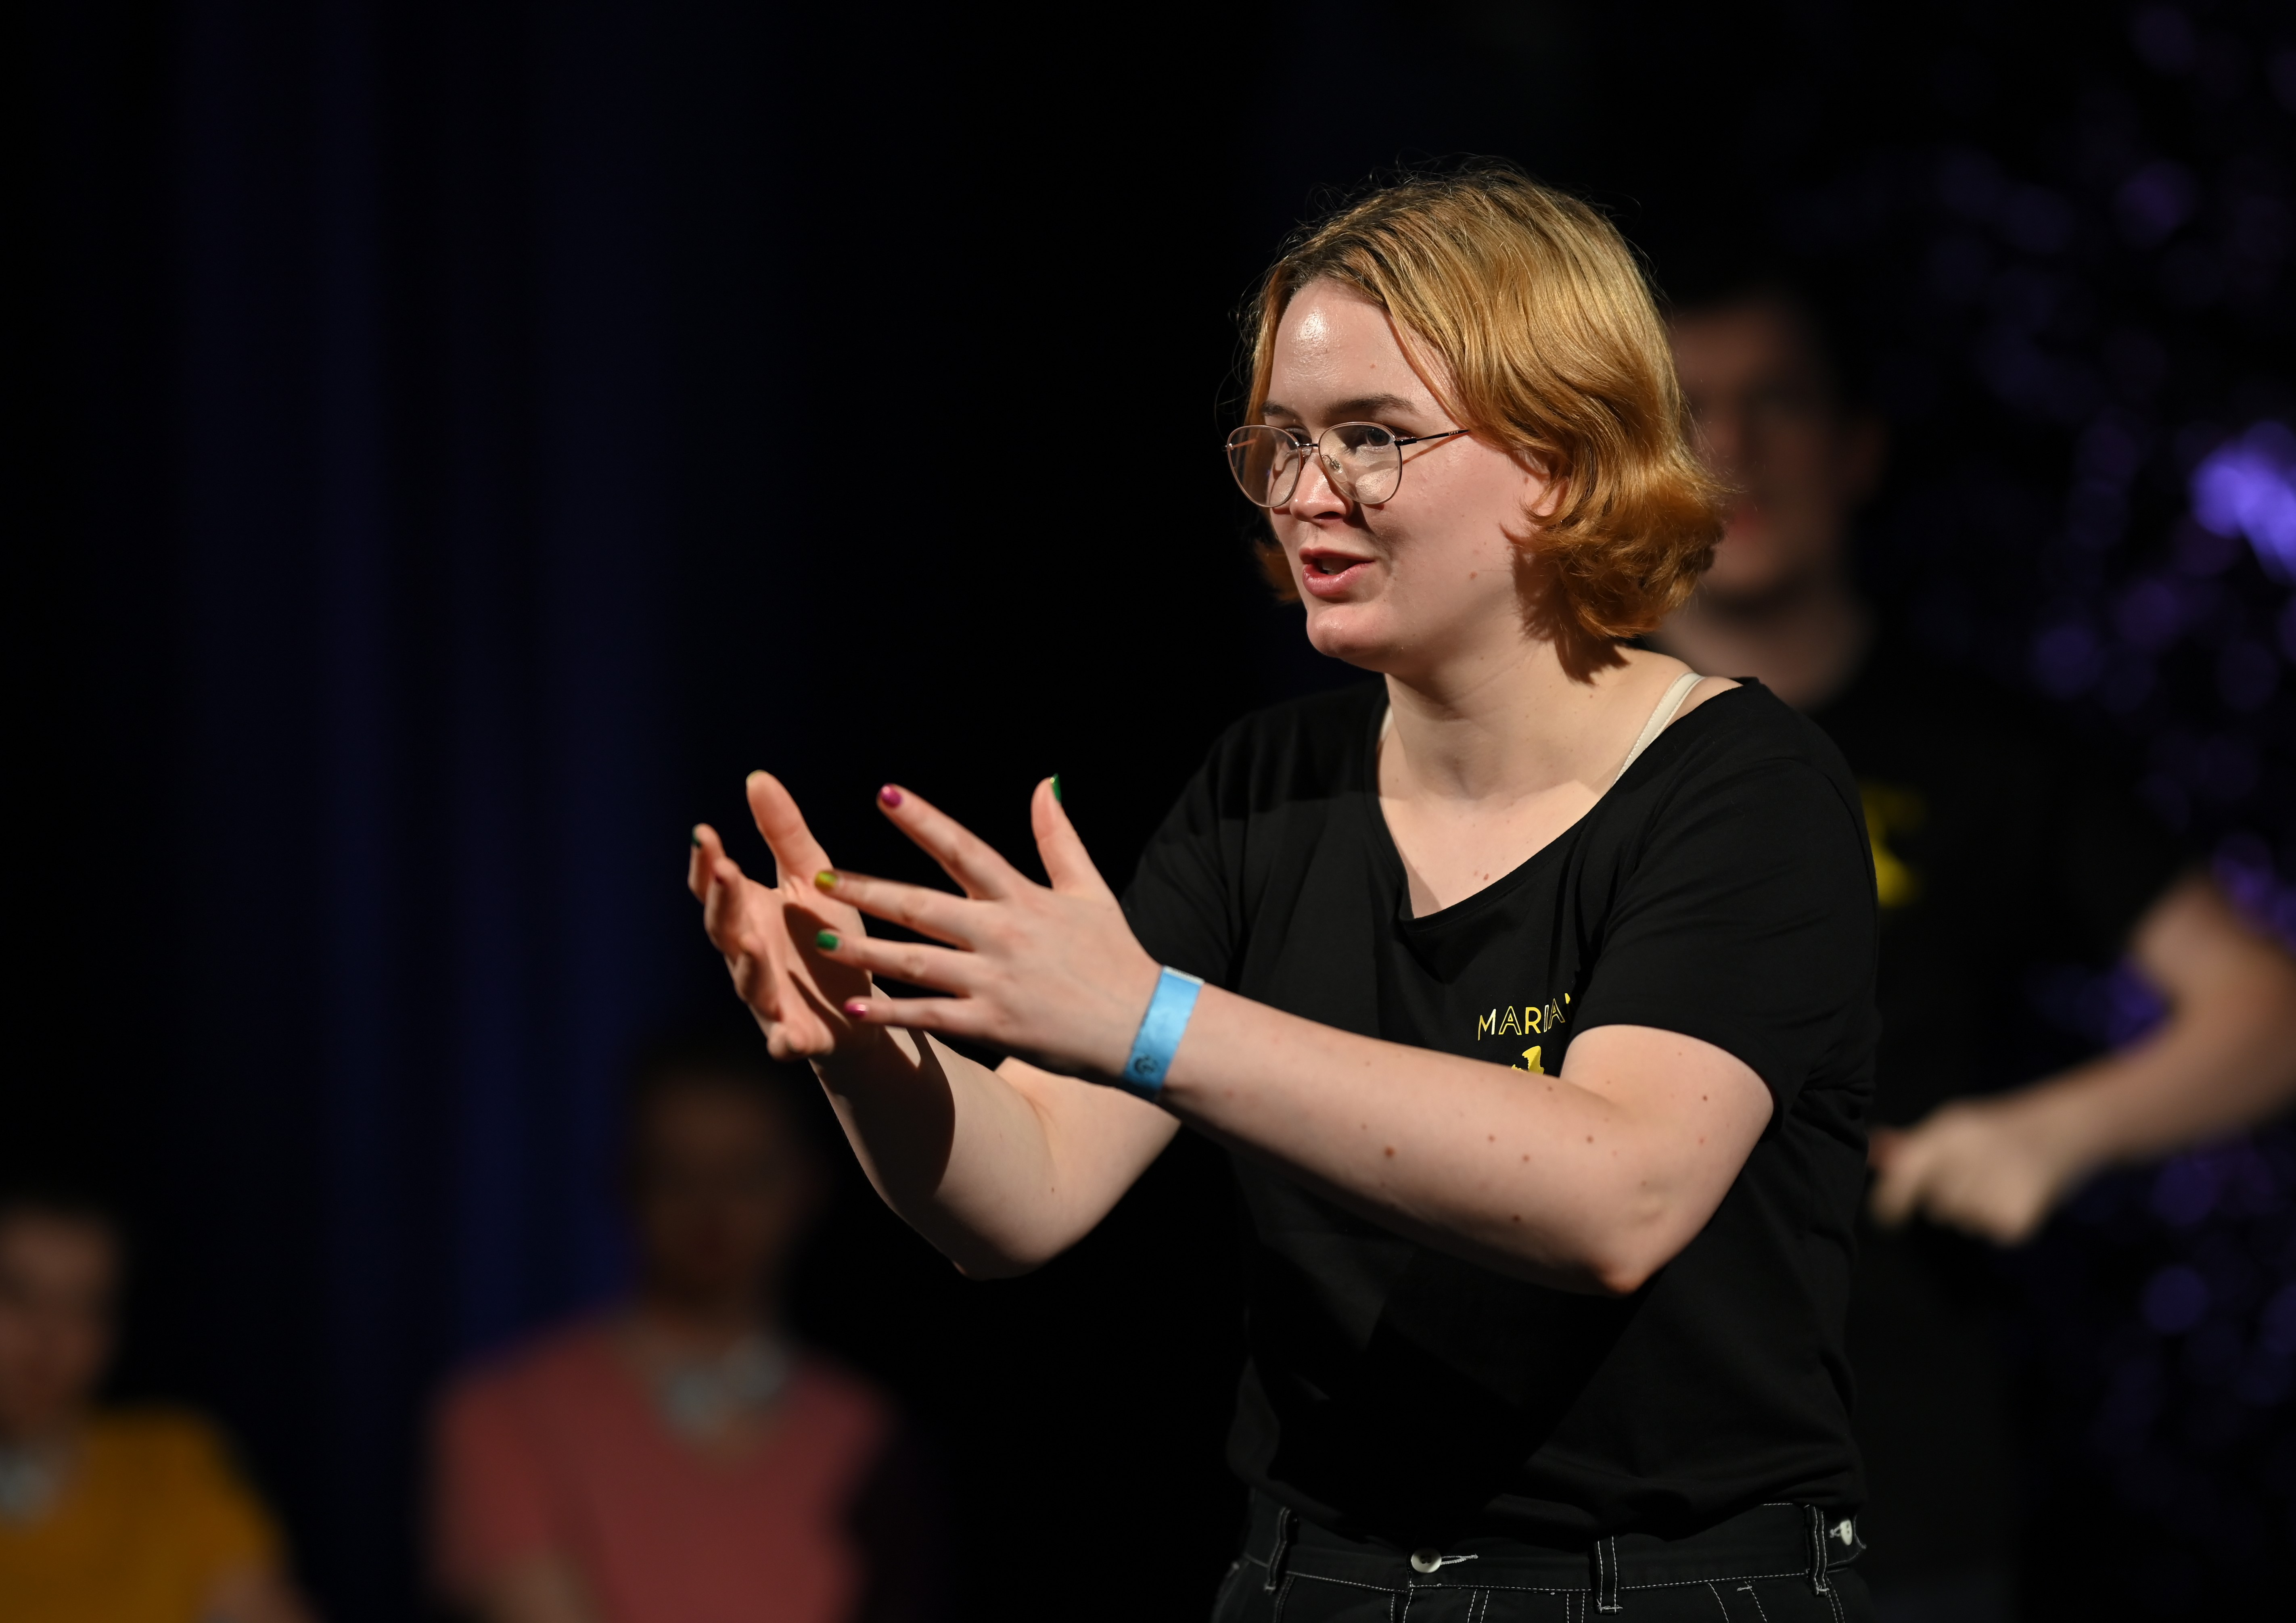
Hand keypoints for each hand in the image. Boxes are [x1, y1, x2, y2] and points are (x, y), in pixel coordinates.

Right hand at [689, 772, 877, 1061]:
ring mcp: (767, 999)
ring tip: (750, 942)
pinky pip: (784, 1042)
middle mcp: (748, 956)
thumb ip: (784, 834)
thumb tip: (756, 777)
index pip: (717, 888)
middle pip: (725, 930)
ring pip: (749, 983)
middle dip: (723, 901)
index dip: (706, 864)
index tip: (704, 833)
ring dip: (748, 964)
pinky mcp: (796, 1036)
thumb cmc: (826, 939)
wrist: (858, 1010)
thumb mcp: (812, 879)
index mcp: (749, 915)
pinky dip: (784, 1041)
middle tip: (725, 870)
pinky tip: (787, 1040)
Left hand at [809, 778, 1162, 1076]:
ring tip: (821, 943)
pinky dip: (891, 1013)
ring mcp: (995, 983)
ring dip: (864, 953)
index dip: (924, 820)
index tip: (886, 792)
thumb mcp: (1090, 890)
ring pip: (914, 962)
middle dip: (867, 890)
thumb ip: (1059, 837)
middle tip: (819, 878)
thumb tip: (1045, 781)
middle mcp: (1004, 935)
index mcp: (1024, 899)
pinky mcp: (993, 1026)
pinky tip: (853, 1009)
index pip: (965, 849)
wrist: (1145, 1028)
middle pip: (921, 906)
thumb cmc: (1116, 957)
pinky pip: (931, 1017)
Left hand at [1868, 1093, 2086, 1244]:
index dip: (1890, 1202)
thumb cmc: (1990, 1132)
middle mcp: (1968, 1164)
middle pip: (1935, 1206)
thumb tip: (1877, 1157)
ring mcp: (1993, 1193)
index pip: (1904, 1178)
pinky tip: (2011, 1195)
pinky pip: (1987, 1231)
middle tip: (1974, 1173)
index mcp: (1948, 1137)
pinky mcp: (2015, 1221)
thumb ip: (1911, 1147)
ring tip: (1995, 1180)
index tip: (1886, 1218)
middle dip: (1946, 1196)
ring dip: (1971, 1207)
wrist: (2055, 1134)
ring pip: (1960, 1220)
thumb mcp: (1950, 1128)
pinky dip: (1996, 1219)